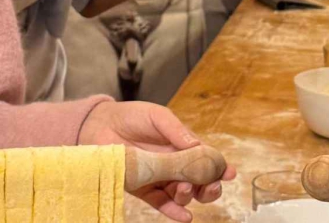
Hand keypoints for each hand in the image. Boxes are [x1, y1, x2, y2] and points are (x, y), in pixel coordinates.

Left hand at [79, 101, 233, 222]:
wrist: (99, 126)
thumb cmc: (131, 117)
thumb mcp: (158, 117)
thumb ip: (177, 131)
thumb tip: (198, 146)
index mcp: (182, 146)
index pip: (205, 160)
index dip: (219, 167)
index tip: (229, 173)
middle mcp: (173, 165)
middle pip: (199, 182)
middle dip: (210, 187)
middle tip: (212, 186)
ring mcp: (159, 178)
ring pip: (183, 195)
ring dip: (190, 195)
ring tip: (184, 188)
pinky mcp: (143, 189)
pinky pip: (162, 204)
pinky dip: (174, 212)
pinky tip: (185, 216)